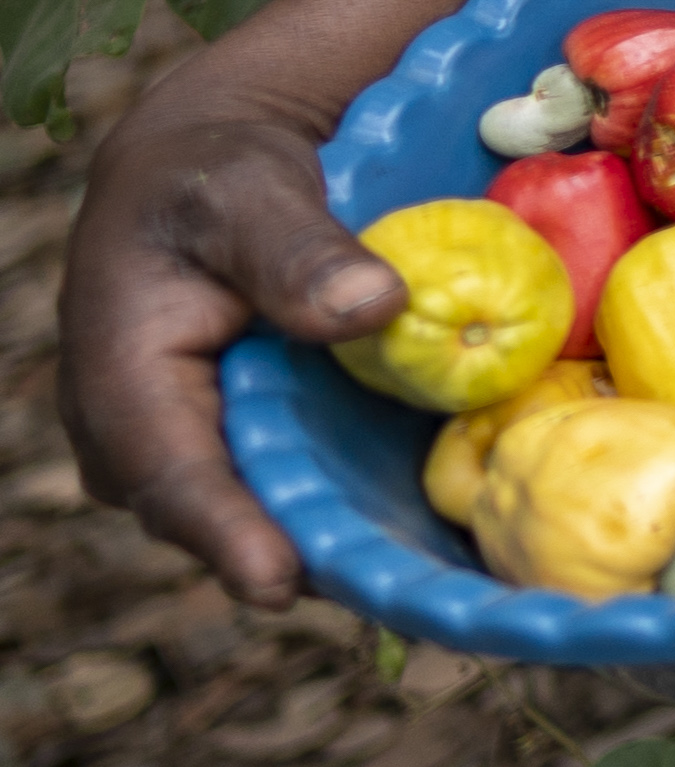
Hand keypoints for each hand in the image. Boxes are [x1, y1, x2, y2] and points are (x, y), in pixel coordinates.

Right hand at [63, 72, 395, 607]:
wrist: (214, 172)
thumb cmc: (216, 176)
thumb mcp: (247, 191)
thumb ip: (297, 251)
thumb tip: (372, 308)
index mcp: (123, 385)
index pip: (173, 477)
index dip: (229, 534)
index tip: (281, 582)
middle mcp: (153, 444)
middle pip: (234, 521)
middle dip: (317, 559)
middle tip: (408, 594)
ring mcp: (209, 456)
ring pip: (283, 519)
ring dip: (360, 547)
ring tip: (447, 585)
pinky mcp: (264, 452)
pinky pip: (317, 493)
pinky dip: (379, 511)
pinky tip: (460, 537)